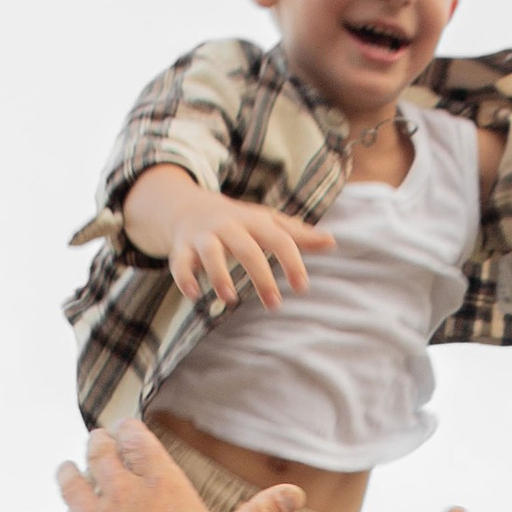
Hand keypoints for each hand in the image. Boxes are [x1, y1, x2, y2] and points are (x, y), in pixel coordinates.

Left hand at [23, 420, 302, 511]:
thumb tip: (297, 494)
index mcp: (158, 483)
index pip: (138, 440)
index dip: (129, 431)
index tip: (125, 427)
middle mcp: (119, 491)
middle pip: (99, 454)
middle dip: (96, 445)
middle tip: (94, 441)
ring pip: (69, 483)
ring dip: (67, 474)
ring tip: (65, 470)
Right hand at [165, 189, 332, 309]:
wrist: (188, 207)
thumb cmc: (237, 222)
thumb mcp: (267, 223)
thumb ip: (297, 234)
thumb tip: (332, 242)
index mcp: (254, 221)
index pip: (278, 239)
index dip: (292, 261)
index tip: (302, 287)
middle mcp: (228, 226)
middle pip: (247, 249)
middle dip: (261, 276)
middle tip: (274, 305)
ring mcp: (203, 236)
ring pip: (211, 253)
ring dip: (219, 275)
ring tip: (231, 300)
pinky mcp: (182, 248)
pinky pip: (180, 262)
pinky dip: (184, 278)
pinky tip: (194, 295)